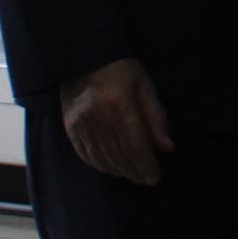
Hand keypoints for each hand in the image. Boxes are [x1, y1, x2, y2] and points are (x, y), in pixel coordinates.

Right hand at [60, 58, 173, 185]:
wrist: (83, 58)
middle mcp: (97, 117)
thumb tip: (167, 148)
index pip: (134, 145)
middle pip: (118, 155)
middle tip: (146, 180)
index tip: (155, 178)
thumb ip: (156, 117)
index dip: (146, 165)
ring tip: (133, 176)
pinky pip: (85, 154)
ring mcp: (80, 124)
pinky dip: (100, 165)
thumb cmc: (121, 70)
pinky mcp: (70, 127)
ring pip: (101, 158)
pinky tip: (113, 169)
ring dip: (119, 171)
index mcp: (119, 104)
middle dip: (134, 171)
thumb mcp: (146, 86)